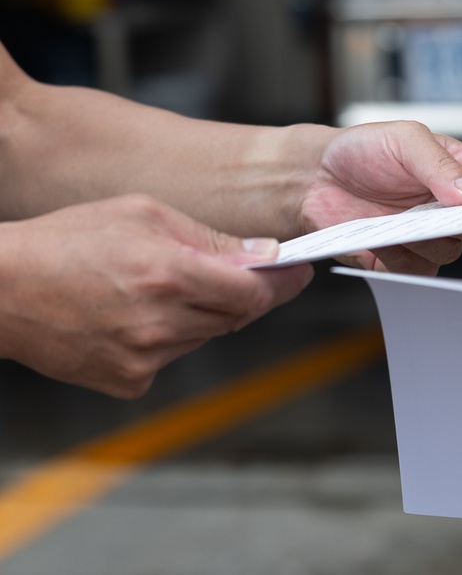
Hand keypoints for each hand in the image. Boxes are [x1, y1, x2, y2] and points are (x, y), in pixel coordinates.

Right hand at [0, 195, 311, 397]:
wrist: (0, 288)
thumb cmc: (67, 239)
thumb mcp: (144, 213)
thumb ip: (211, 237)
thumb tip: (266, 252)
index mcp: (170, 275)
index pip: (256, 291)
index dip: (284, 282)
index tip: (299, 272)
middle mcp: (162, 323)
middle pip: (238, 316)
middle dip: (243, 293)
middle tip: (230, 272)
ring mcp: (145, 358)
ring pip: (206, 335)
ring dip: (202, 313)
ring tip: (160, 287)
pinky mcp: (129, 381)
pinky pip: (173, 357)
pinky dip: (169, 336)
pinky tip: (134, 315)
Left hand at [301, 121, 461, 274]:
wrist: (314, 177)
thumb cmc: (362, 150)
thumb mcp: (405, 140)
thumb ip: (440, 165)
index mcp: (459, 172)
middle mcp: (448, 207)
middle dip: (458, 221)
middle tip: (435, 208)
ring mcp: (427, 235)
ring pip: (448, 251)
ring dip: (425, 239)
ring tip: (395, 219)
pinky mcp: (401, 258)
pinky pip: (416, 270)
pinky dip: (400, 257)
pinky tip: (381, 236)